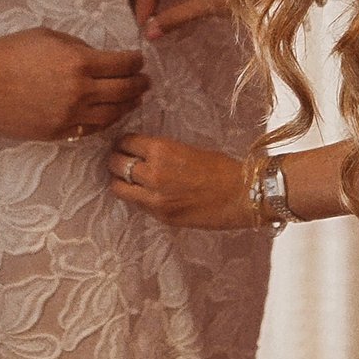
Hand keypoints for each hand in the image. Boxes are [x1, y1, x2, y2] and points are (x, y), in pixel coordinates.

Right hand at [0, 27, 149, 140]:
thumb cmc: (8, 54)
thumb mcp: (47, 36)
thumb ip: (77, 46)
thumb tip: (96, 57)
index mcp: (80, 63)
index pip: (123, 64)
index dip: (135, 61)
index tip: (139, 60)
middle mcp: (81, 92)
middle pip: (124, 91)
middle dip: (139, 84)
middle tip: (145, 81)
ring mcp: (70, 116)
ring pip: (112, 114)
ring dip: (128, 105)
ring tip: (134, 100)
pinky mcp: (58, 133)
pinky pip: (91, 129)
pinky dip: (105, 121)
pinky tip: (109, 115)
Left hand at [107, 134, 259, 228]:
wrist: (241, 195)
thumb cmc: (221, 168)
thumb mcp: (187, 149)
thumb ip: (161, 152)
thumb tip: (141, 152)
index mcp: (162, 150)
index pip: (126, 142)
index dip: (124, 142)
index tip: (125, 144)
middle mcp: (153, 173)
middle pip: (116, 164)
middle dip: (116, 160)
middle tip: (121, 159)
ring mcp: (155, 198)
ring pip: (119, 187)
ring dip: (120, 181)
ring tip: (127, 179)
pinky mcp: (162, 216)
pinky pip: (137, 205)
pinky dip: (137, 197)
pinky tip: (144, 193)